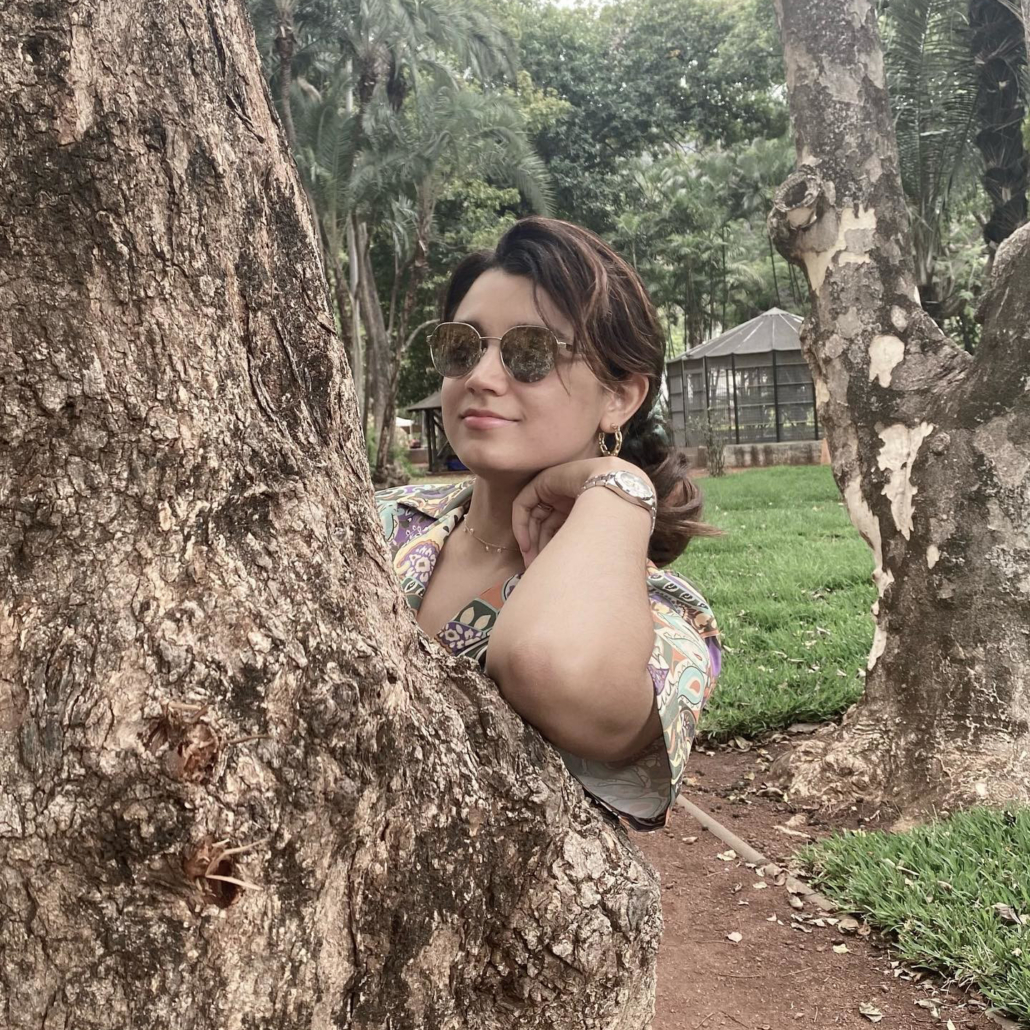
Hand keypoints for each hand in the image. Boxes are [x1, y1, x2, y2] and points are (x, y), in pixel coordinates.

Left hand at [512, 457, 649, 566]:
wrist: (616, 496)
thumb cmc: (609, 524)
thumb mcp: (588, 540)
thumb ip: (573, 549)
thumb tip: (558, 577)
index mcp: (581, 510)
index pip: (557, 531)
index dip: (548, 550)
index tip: (543, 570)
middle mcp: (567, 500)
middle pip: (544, 526)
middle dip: (537, 548)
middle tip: (532, 568)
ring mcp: (556, 489)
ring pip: (533, 517)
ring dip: (528, 540)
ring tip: (529, 561)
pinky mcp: (543, 482)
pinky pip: (524, 503)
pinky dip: (520, 524)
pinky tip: (525, 544)